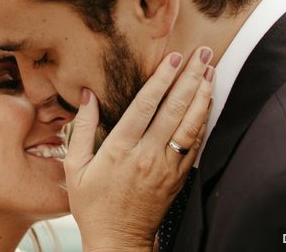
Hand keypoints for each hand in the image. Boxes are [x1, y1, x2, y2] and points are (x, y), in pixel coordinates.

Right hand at [65, 47, 214, 251]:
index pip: (145, 105)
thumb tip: (87, 96)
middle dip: (189, 78)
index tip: (173, 57)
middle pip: (174, 109)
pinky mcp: (178, 179)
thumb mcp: (75, 167)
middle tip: (201, 53)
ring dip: (202, 96)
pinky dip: (203, 122)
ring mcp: (166, 168)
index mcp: (120, 149)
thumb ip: (81, 129)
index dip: (161, 79)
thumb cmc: (92, 205)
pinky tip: (207, 104)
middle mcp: (146, 155)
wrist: (117, 242)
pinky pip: (195, 146)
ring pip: (190, 125)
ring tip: (210, 71)